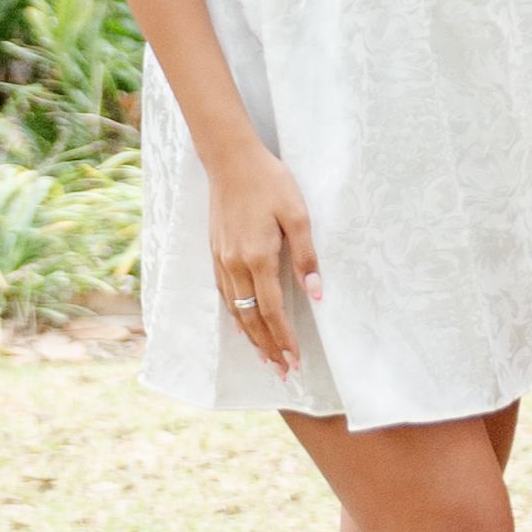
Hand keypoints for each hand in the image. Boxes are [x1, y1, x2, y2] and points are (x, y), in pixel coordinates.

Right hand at [207, 142, 322, 376]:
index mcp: (258, 257)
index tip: (295, 360)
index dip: (284, 338)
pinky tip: (241, 326)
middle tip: (282, 372)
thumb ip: (306, 255)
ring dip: (251, 338)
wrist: (230, 160)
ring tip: (265, 359)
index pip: (273, 310)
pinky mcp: (215, 253)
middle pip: (251, 319)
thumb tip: (316, 292)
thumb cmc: (269, 182)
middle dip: (268, 348)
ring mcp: (221, 260)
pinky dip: (234, 316)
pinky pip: (224, 295)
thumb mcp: (297, 214)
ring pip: (235, 311)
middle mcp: (235, 265)